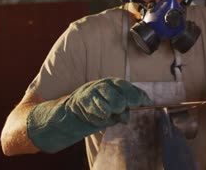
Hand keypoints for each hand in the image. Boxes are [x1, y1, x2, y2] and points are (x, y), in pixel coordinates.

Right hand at [27, 77, 151, 152]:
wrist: (59, 120)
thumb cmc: (86, 118)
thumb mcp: (106, 117)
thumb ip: (117, 115)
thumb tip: (127, 116)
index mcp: (108, 88)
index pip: (124, 86)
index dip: (136, 93)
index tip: (146, 101)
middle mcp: (98, 86)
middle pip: (116, 86)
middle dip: (126, 96)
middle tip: (130, 106)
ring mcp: (87, 91)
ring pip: (103, 91)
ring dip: (112, 102)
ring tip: (115, 110)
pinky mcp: (77, 99)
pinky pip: (88, 101)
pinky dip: (96, 109)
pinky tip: (101, 115)